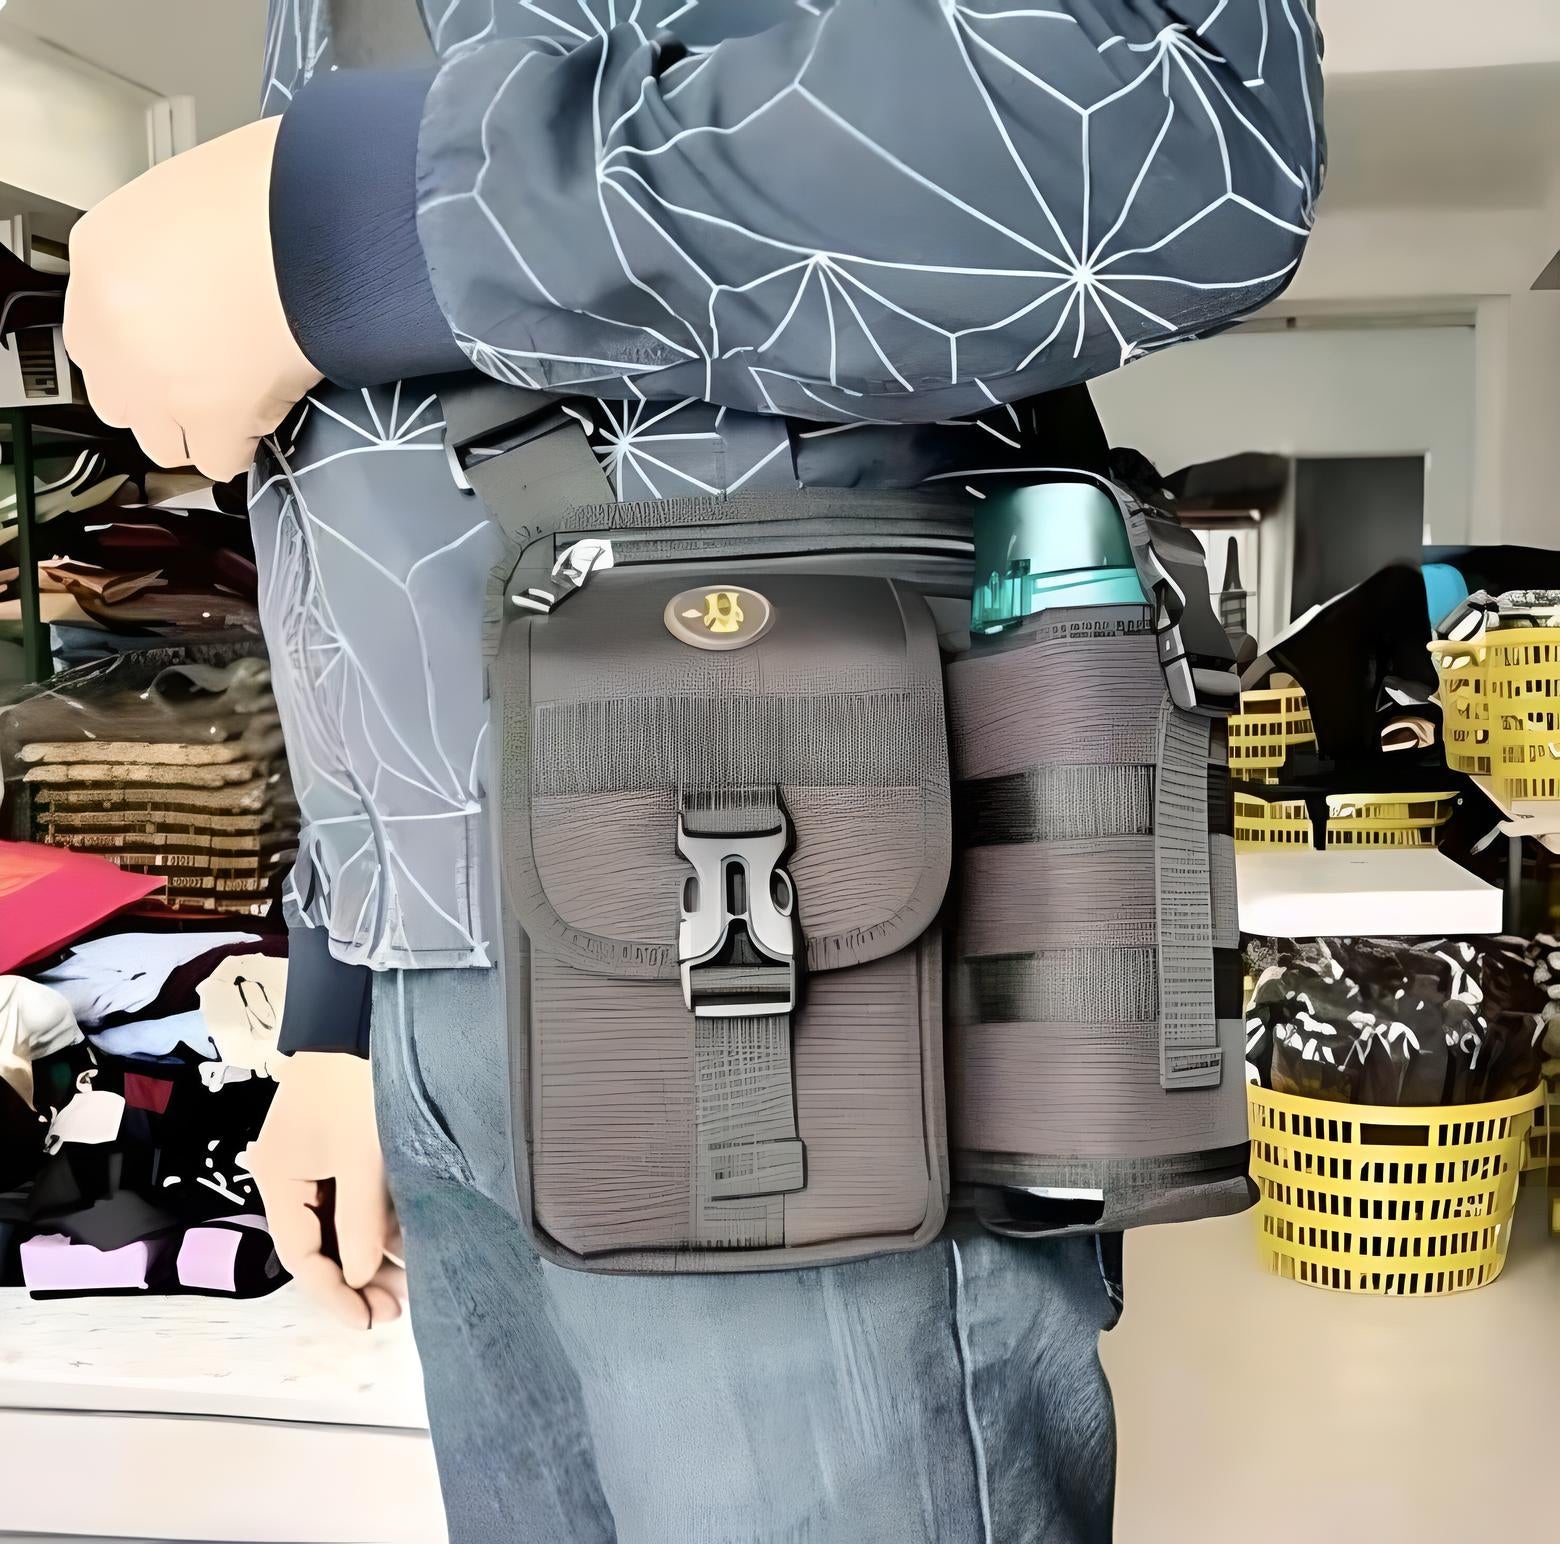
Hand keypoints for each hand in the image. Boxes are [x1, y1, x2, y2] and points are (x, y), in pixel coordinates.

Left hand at [64, 117, 320, 481]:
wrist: (322, 217)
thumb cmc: (273, 190)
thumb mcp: (186, 198)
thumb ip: (168, 249)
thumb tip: (188, 286)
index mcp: (100, 256)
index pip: (100, 329)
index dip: (145, 343)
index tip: (180, 341)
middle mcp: (115, 327)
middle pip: (119, 395)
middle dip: (161, 390)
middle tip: (211, 369)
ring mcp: (159, 382)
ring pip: (162, 439)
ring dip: (198, 426)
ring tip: (242, 394)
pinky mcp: (216, 419)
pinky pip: (221, 459)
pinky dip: (245, 445)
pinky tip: (267, 414)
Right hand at [245, 1052, 404, 1329]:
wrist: (358, 1017)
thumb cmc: (356, 1085)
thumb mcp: (363, 1161)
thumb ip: (360, 1224)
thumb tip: (359, 1277)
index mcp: (278, 1179)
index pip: (300, 1257)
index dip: (333, 1294)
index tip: (368, 1320)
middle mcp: (289, 1173)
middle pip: (319, 1242)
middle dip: (357, 1277)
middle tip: (397, 1306)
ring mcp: (313, 1157)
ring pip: (340, 1221)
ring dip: (370, 1250)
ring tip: (407, 1280)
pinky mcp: (339, 1142)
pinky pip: (352, 1195)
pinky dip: (376, 1220)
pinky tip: (405, 1239)